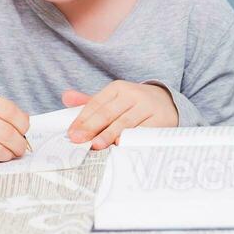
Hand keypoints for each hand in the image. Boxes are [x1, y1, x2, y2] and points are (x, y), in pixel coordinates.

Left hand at [63, 82, 178, 149]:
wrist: (167, 103)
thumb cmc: (133, 105)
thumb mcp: (113, 100)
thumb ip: (90, 102)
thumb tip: (66, 97)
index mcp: (117, 88)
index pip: (96, 104)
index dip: (83, 119)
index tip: (72, 134)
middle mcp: (133, 94)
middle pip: (109, 113)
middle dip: (93, 127)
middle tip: (80, 140)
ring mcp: (148, 107)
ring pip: (126, 122)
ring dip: (111, 134)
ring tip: (98, 145)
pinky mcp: (160, 119)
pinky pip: (144, 131)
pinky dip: (132, 139)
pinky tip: (122, 145)